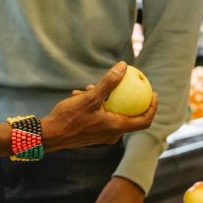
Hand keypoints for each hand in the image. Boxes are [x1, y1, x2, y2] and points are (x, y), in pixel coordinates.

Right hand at [41, 62, 156, 152]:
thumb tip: (124, 67)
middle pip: (127, 115)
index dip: (152, 107)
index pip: (144, 120)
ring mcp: (101, 135)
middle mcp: (111, 134)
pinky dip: (94, 105)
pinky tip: (79, 94)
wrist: (49, 135)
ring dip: (103, 99)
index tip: (153, 93)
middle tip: (125, 84)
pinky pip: (99, 116)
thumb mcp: (90, 97)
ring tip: (89, 87)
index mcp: (116, 128)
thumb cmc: (70, 118)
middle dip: (124, 98)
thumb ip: (108, 82)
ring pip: (110, 113)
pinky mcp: (91, 133)